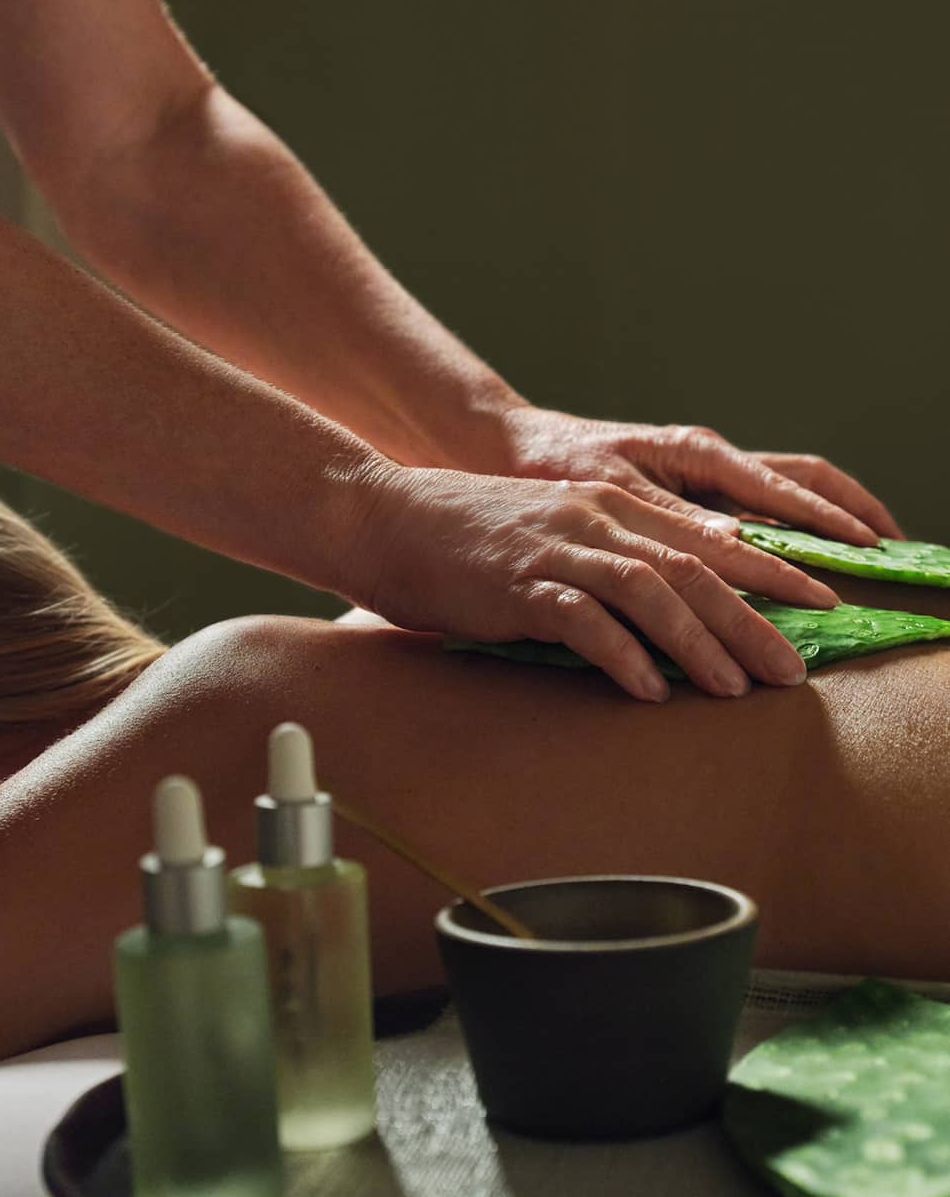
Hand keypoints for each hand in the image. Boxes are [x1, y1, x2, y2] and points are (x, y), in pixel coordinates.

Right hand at [345, 462, 843, 701]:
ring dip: (702, 643)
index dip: (769, 576)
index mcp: (607, 505)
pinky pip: (582, 620)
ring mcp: (554, 548)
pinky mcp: (514, 582)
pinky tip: (650, 690)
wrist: (376, 515)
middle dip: (756, 621)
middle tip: (796, 670)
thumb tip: (663, 625)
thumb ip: (603, 568)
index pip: (707, 541)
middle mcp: (591, 518)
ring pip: (651, 591)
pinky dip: (622, 656)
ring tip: (738, 689)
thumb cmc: (458, 538)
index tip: (819, 607)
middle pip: (696, 569)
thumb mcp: (548, 538)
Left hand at [487, 407, 901, 545]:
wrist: (518, 447)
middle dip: (852, 511)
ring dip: (831, 517)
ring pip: (789, 490)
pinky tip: (808, 561)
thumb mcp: (612, 492)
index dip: (826, 525)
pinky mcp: (691, 493)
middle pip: (805, 479)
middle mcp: (711, 460)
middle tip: (896, 551)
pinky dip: (792, 530)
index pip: (783, 489)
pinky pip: (757, 510)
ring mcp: (704, 475)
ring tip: (873, 551)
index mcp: (699, 452)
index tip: (866, 555)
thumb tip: (739, 546)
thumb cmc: (556, 464)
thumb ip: (673, 519)